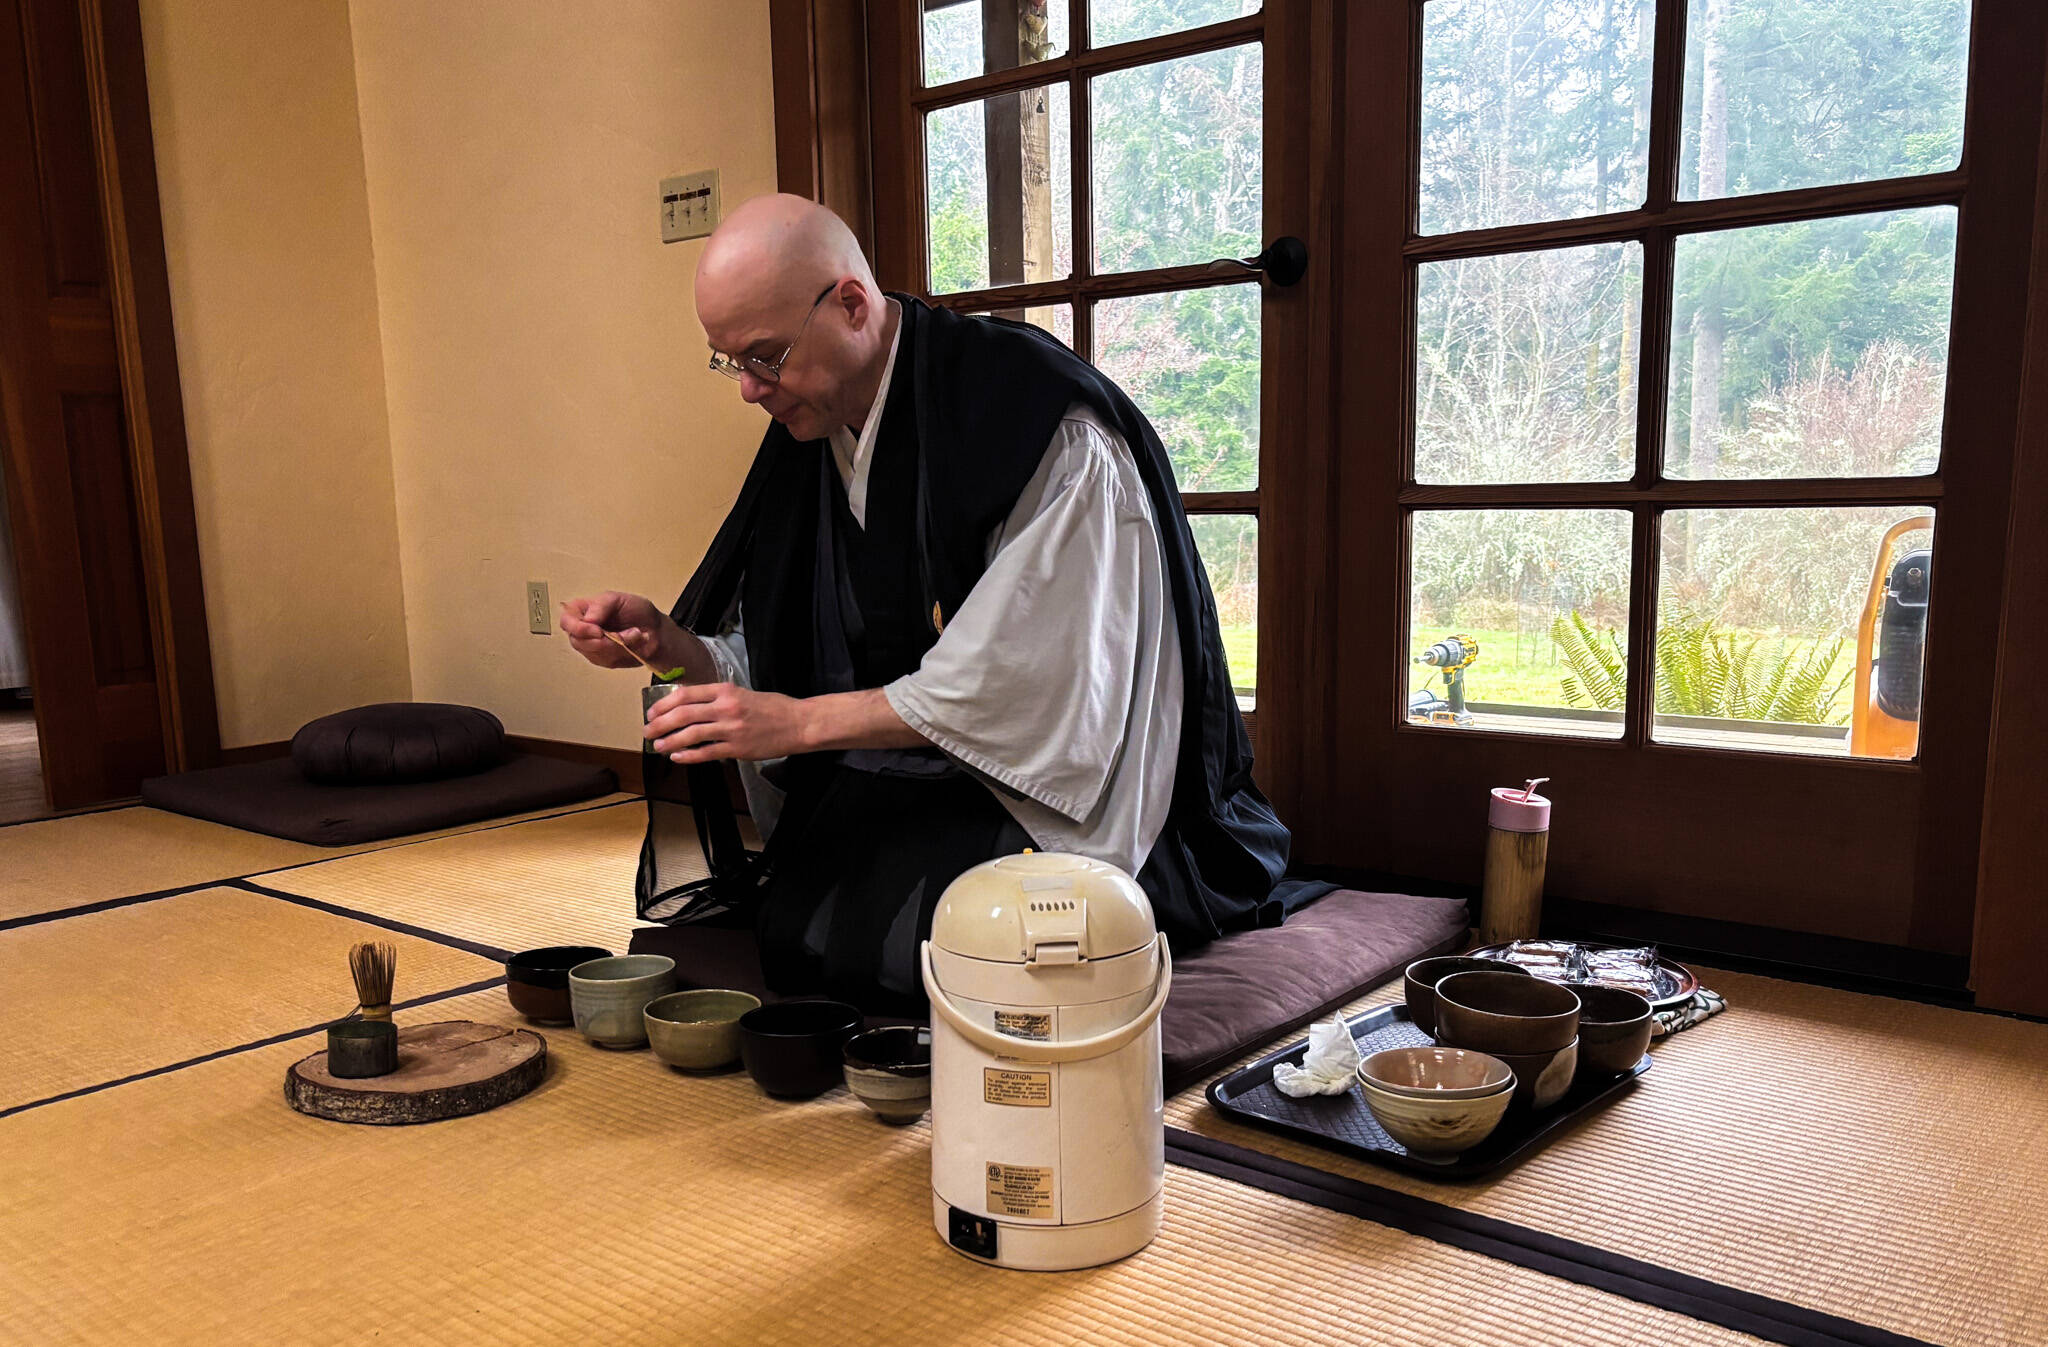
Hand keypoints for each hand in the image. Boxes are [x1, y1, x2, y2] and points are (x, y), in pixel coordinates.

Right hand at [559, 591, 668, 669]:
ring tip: (634, 634)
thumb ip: (601, 606)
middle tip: (624, 633)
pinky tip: (634, 643)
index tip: (598, 631)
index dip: (578, 628)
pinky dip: (624, 652)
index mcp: (582, 610)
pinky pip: (606, 660)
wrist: (657, 629)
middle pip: (578, 642)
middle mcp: (583, 629)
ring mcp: (591, 646)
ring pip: (594, 653)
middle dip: (605, 640)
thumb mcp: (618, 599)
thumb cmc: (637, 610)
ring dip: (619, 645)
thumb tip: (587, 619)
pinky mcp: (602, 659)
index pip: (566, 621)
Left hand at [646, 682, 813, 763]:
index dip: (663, 704)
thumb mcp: (743, 693)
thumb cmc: (772, 707)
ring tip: (657, 746)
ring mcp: (731, 729)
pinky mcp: (738, 749)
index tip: (652, 712)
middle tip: (647, 731)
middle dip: (660, 724)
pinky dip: (688, 755)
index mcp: (725, 690)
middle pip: (682, 714)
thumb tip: (689, 705)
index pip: (685, 694)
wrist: (799, 723)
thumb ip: (717, 698)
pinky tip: (677, 757)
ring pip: (690, 734)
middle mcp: (726, 707)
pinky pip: (706, 753)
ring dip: (669, 741)